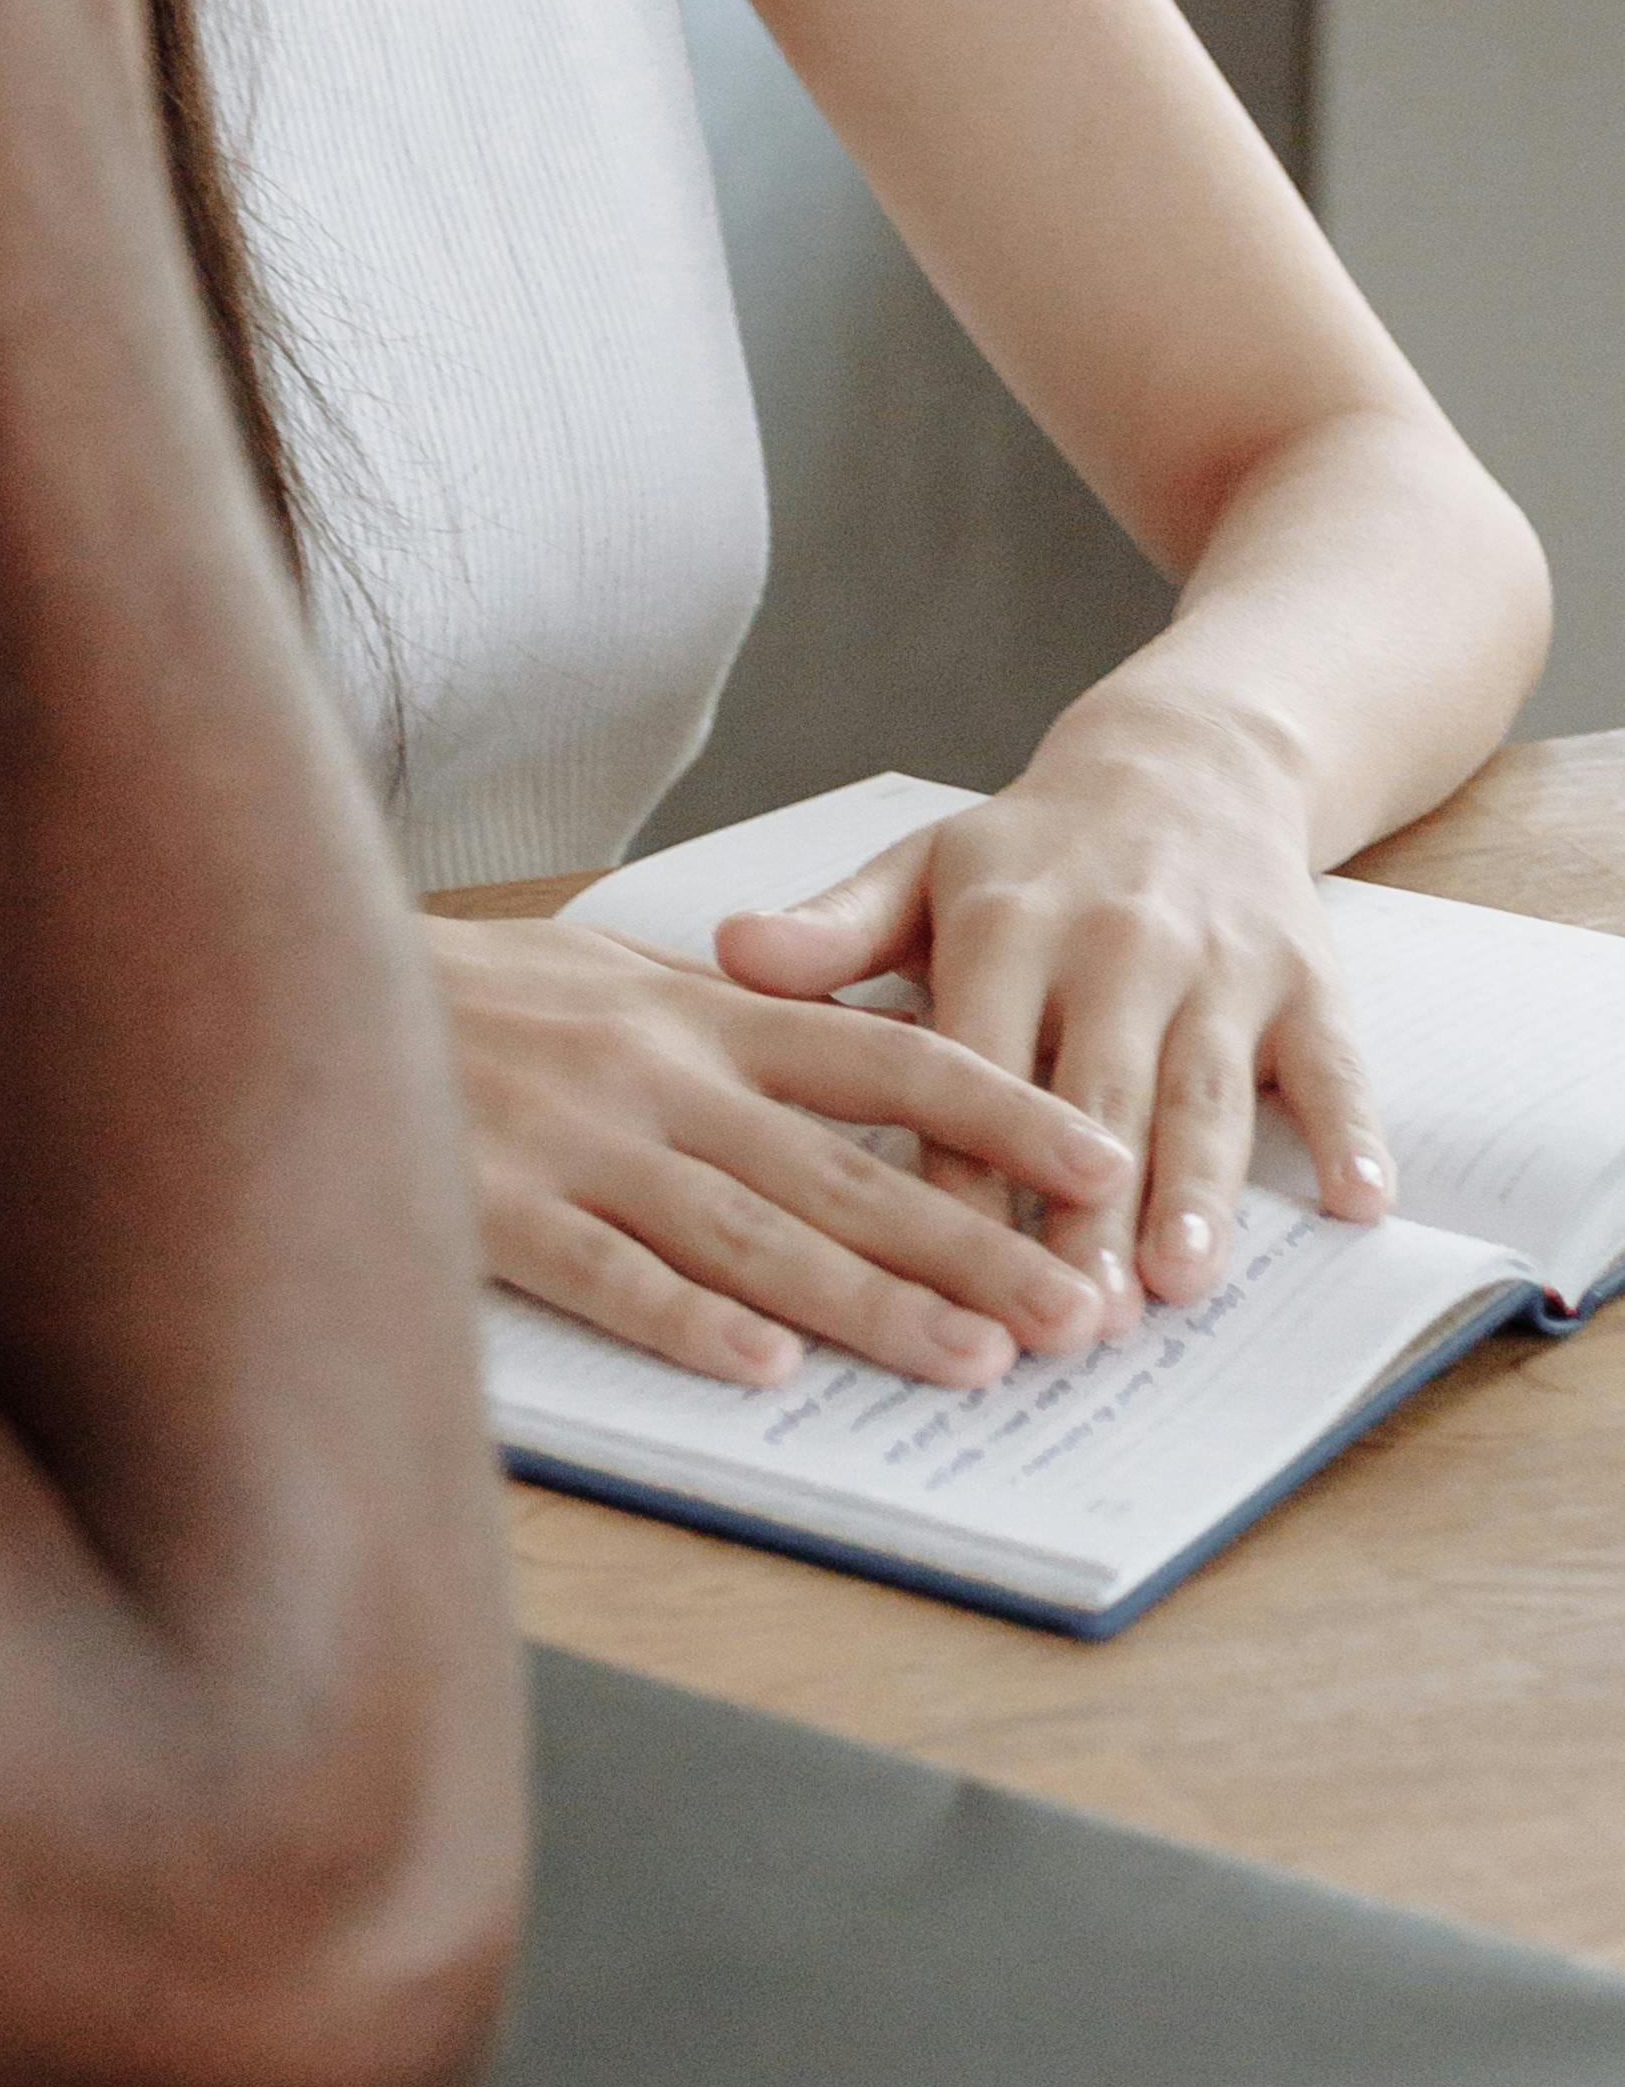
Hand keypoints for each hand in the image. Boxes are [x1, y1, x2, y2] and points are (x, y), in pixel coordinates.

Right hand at [435, 913, 1123, 1388]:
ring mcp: (577, 1143)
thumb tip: (839, 1051)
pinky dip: (687, 1322)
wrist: (289, 968)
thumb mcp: (602, 973)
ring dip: (871, 1304)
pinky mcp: (490, 1205)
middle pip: (847, 1169)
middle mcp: (659, 1074)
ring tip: (976, 1360)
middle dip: (977, 1242)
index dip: (1001, 1110)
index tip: (1102, 1161)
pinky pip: (605, 1275)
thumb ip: (715, 1019)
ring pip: (753, 1236)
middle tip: (1083, 1311)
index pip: (885, 1056)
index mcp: (697, 1011)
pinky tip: (764, 1370)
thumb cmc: (457, 989)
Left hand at [715, 738, 1392, 1302]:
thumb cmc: (1030, 854)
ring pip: (1205, 1092)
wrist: (1185, 768)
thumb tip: (727, 951)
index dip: (957, 1167)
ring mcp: (1218, 965)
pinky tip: (1359, 1201)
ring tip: (1183, 1283)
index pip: (971, 1064)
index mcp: (1005, 926)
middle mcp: (1115, 946)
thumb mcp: (920, 871)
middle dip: (1085, 1213)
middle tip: (1071, 1317)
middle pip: (1095, 1098)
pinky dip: (1354, 1128)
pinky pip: (1334, 1061)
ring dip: (1200, 1190)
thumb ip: (832, 930)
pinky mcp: (1306, 978)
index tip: (936, 1264)